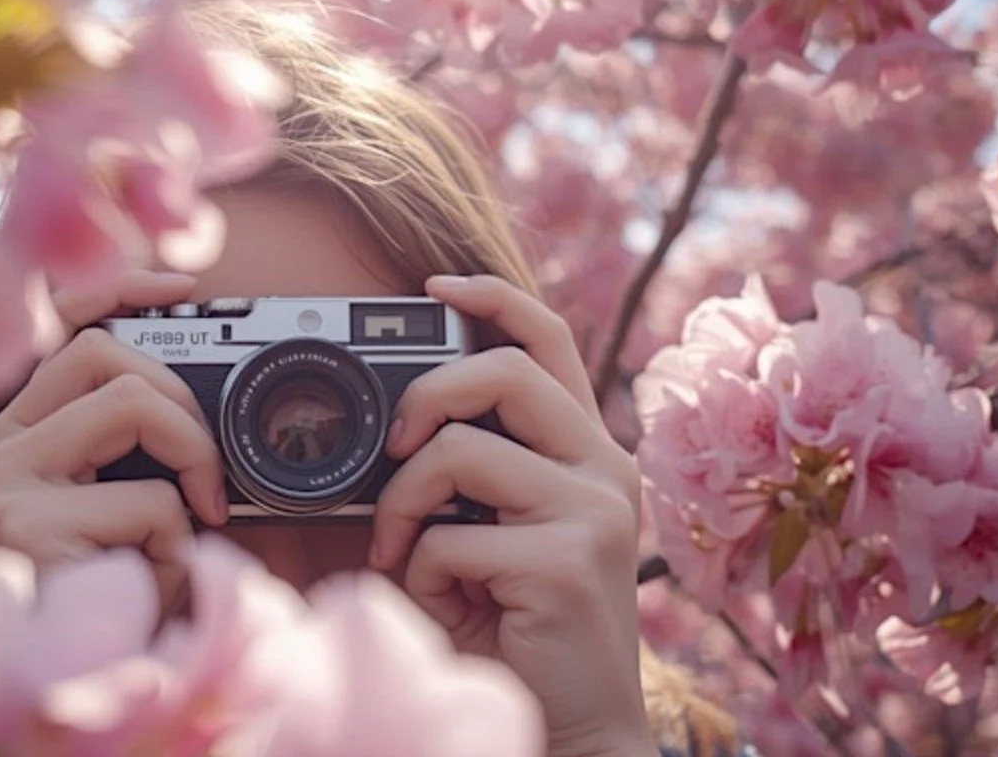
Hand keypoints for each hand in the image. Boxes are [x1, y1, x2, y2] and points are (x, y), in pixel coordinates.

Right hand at [0, 269, 229, 606]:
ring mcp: (5, 488)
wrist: (22, 701)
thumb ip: (109, 472)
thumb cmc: (60, 618)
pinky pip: (150, 506)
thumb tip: (192, 422)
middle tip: (208, 473)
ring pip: (132, 406)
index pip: (50, 332)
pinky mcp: (32, 533)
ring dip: (189, 465)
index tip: (182, 287)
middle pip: (101, 353)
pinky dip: (177, 552)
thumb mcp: (80, 531)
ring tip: (188, 531)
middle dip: (180, 397)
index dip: (120, 291)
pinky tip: (152, 595)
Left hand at [370, 274, 659, 756]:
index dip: (492, 296)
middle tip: (392, 447)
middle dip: (426, 395)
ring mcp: (593, 513)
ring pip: (460, 453)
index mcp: (589, 452)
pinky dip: (419, 572)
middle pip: (506, 371)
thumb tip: (394, 422)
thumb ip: (469, 473)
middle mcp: (605, 469)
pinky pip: (448, 539)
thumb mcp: (494, 532)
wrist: (573, 728)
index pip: (549, 340)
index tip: (434, 284)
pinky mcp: (566, 564)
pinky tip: (443, 605)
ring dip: (402, 504)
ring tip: (401, 552)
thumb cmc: (517, 631)